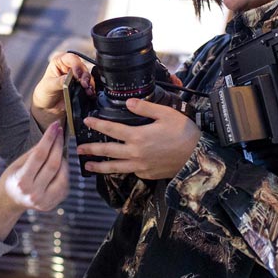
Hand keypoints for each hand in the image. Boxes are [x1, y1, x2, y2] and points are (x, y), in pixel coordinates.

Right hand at [0, 122, 68, 239]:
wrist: (10, 201)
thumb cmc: (13, 178)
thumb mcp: (17, 164)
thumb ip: (34, 152)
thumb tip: (52, 136)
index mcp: (22, 181)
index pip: (39, 155)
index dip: (49, 138)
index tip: (55, 125)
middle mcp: (34, 193)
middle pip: (53, 164)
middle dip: (58, 144)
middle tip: (60, 131)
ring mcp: (45, 201)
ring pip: (62, 174)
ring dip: (63, 158)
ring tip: (57, 149)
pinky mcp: (53, 204)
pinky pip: (64, 183)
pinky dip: (64, 171)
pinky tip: (59, 163)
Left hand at [30, 52, 93, 128]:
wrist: (47, 107)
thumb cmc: (44, 92)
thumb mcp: (49, 86)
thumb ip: (59, 82)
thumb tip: (68, 79)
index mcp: (59, 62)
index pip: (70, 58)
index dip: (76, 65)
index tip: (77, 75)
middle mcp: (70, 67)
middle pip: (82, 67)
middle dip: (85, 75)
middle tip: (84, 84)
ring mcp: (76, 77)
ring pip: (87, 76)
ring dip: (89, 83)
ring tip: (88, 91)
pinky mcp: (81, 86)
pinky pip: (89, 85)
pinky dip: (91, 89)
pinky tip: (90, 94)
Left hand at [77, 98, 200, 179]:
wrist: (199, 156)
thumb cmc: (184, 132)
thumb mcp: (165, 114)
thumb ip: (145, 108)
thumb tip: (129, 102)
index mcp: (138, 136)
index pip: (111, 130)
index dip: (97, 125)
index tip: (86, 121)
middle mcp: (136, 153)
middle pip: (107, 151)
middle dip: (91, 150)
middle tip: (78, 150)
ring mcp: (141, 166)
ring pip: (115, 168)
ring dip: (100, 167)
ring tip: (88, 167)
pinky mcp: (148, 174)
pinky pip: (131, 172)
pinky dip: (121, 170)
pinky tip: (117, 168)